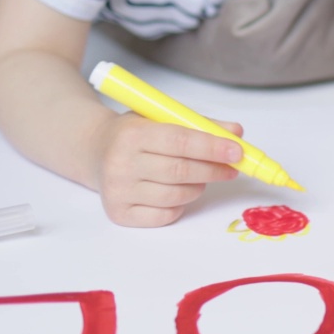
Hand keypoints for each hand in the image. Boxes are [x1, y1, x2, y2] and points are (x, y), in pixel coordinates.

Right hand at [90, 113, 243, 226]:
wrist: (96, 151)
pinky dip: (181, 205)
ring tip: (200, 177)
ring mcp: (118, 191)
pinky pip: (166, 214)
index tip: (237, 152)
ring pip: (177, 196)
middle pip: (181, 171)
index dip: (212, 148)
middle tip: (232, 168)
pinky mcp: (120, 213)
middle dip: (213, 170)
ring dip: (198, 187)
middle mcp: (120, 163)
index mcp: (132, 134)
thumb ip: (200, 124)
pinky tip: (178, 192)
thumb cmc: (137, 134)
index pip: (180, 141)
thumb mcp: (163, 119)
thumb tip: (237, 132)